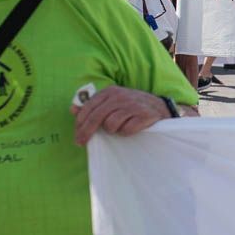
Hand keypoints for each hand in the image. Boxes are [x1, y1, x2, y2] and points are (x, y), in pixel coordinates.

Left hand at [71, 85, 195, 144]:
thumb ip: (92, 106)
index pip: (88, 108)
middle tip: (80, 143)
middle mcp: (120, 96)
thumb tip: (72, 109)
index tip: (77, 136)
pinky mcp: (144, 115)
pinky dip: (127, 132)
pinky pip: (126, 130)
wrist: (161, 108)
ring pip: (111, 125)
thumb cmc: (132, 107)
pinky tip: (132, 127)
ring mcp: (132, 105)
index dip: (80, 124)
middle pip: (96, 117)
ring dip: (114, 130)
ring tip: (121, 127)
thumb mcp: (112, 102)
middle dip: (87, 132)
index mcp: (110, 91)